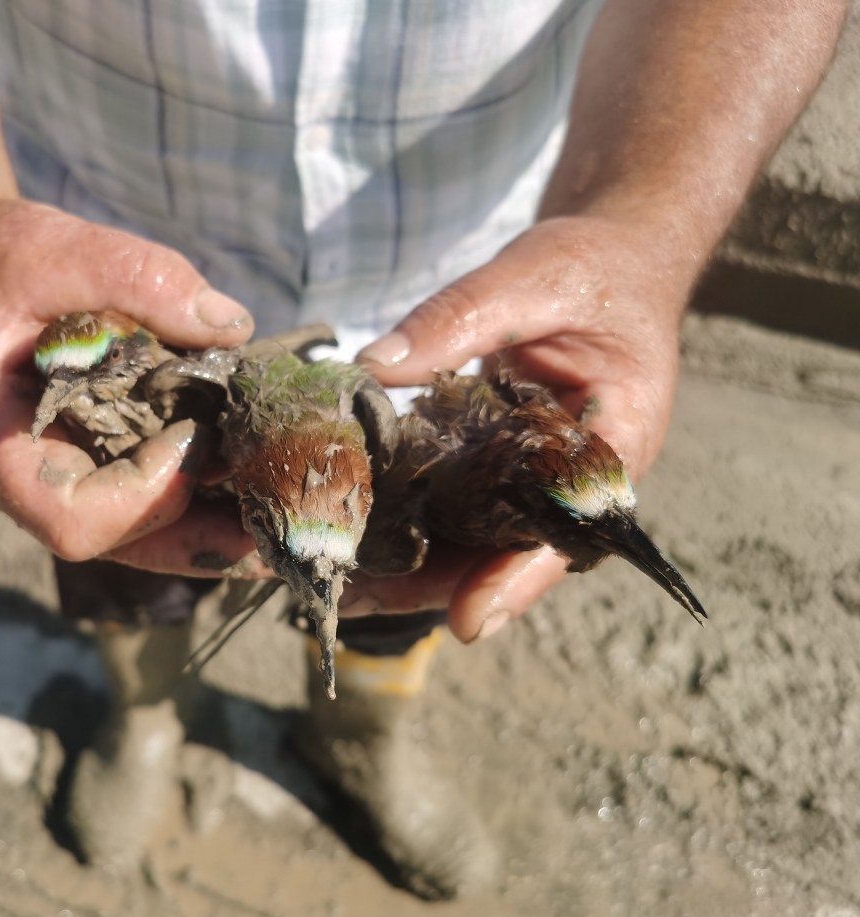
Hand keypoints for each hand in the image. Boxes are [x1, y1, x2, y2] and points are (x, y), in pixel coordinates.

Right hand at [0, 197, 259, 572]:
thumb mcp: (43, 246)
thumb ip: (132, 275)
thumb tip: (232, 325)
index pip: (67, 518)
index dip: (139, 497)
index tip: (189, 440)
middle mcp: (20, 478)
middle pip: (116, 541)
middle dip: (199, 539)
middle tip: (282, 530)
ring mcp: (51, 473)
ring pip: (133, 532)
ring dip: (207, 527)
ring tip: (286, 515)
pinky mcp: (80, 455)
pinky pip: (138, 494)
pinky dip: (195, 490)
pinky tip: (252, 474)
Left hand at [351, 215, 690, 640]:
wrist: (613, 259)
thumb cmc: (594, 268)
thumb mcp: (532, 277)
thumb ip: (460, 317)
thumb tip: (373, 365)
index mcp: (614, 440)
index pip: (568, 529)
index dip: (518, 577)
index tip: (467, 620)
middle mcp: (575, 477)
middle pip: (508, 550)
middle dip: (435, 586)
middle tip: (357, 603)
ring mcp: (535, 473)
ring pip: (476, 536)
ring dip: (411, 564)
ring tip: (338, 583)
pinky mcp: (499, 460)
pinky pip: (456, 500)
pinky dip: (408, 516)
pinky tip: (350, 529)